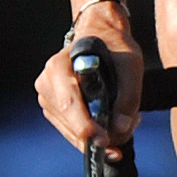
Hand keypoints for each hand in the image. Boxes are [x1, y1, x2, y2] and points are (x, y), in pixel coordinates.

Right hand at [36, 8, 141, 152]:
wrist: (99, 35)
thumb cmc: (113, 46)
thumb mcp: (130, 64)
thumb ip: (128, 96)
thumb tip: (120, 127)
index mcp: (58, 67)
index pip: (69, 104)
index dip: (86, 127)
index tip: (105, 140)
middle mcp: (46, 84)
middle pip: (70, 125)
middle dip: (100, 135)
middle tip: (129, 126)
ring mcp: (47, 99)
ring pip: (73, 134)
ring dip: (100, 135)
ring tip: (125, 119)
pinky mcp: (53, 111)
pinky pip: (73, 133)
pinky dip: (93, 133)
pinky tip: (111, 120)